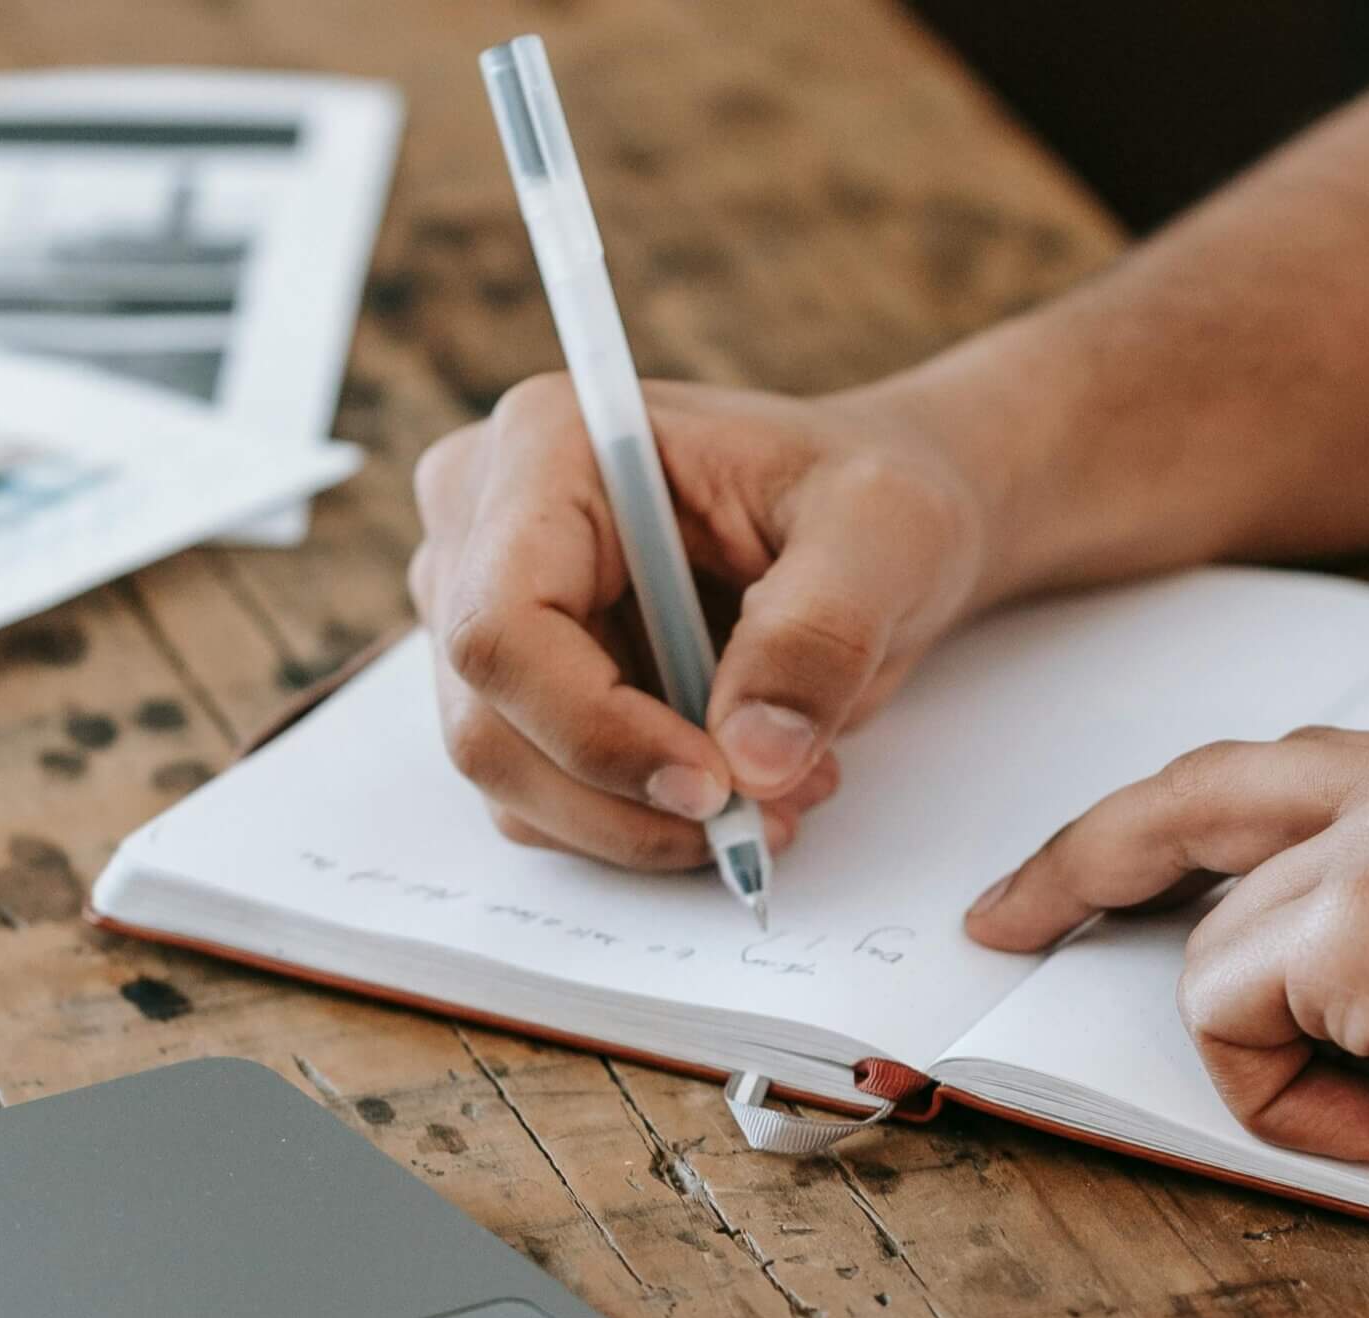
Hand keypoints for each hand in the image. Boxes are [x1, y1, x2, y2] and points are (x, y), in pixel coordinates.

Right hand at [408, 376, 991, 867]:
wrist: (872, 527)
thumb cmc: (871, 497)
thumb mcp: (884, 535)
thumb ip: (820, 633)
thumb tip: (752, 758)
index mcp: (549, 445)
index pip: (504, 626)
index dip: (595, 730)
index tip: (715, 784)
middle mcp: (484, 520)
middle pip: (489, 721)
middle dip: (628, 799)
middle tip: (762, 816)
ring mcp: (485, 606)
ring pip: (510, 777)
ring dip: (642, 822)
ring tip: (779, 791)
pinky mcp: (519, 682)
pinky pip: (543, 795)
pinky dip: (639, 820)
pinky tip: (740, 785)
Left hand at [963, 726, 1368, 1267]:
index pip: (1301, 774)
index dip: (1201, 826)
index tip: (1127, 864)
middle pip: (1205, 791)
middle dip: (1090, 855)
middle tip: (1016, 912)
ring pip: (1222, 946)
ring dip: (1273, 1053)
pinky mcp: (1359, 923)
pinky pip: (1226, 1013)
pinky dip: (1272, 1094)